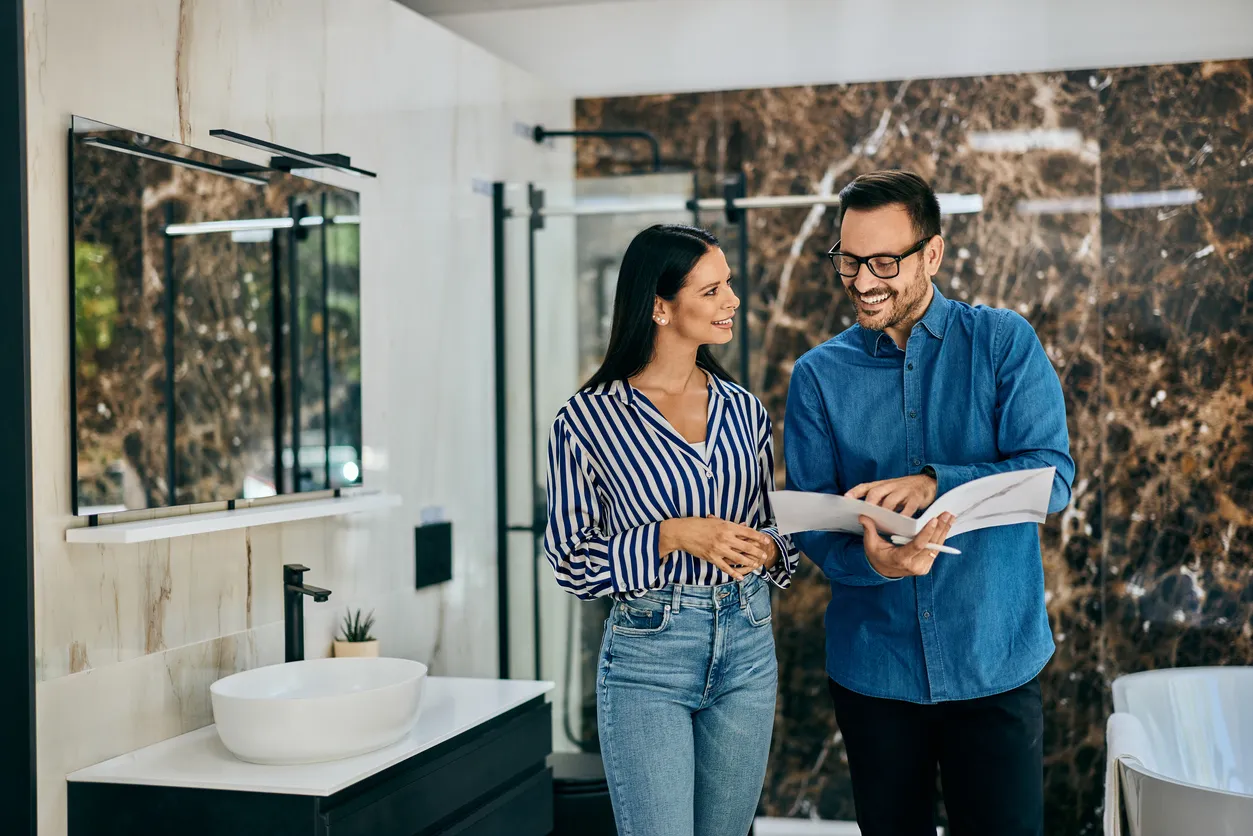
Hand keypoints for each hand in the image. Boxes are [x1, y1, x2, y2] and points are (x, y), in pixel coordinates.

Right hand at [659, 516, 774, 580]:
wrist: (682, 532)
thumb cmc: (698, 524)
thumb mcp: (715, 521)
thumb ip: (729, 525)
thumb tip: (743, 526)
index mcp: (726, 526)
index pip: (747, 532)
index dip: (758, 537)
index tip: (766, 540)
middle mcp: (724, 538)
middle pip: (746, 546)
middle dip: (757, 551)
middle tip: (764, 555)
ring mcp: (718, 549)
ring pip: (738, 558)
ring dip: (749, 562)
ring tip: (756, 565)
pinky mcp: (711, 558)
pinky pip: (725, 567)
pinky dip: (734, 573)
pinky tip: (740, 577)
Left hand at [846, 473, 937, 517]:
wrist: (927, 483)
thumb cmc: (904, 491)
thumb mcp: (889, 492)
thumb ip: (878, 501)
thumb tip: (864, 515)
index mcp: (882, 485)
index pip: (865, 486)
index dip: (855, 491)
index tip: (846, 498)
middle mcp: (891, 486)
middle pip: (876, 492)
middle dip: (868, 502)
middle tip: (864, 513)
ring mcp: (903, 490)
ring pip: (891, 500)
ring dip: (885, 511)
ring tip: (880, 522)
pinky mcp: (916, 497)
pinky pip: (909, 507)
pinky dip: (904, 515)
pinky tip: (900, 523)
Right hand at [860, 513, 955, 578]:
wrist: (883, 571)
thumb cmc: (877, 555)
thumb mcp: (870, 544)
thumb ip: (869, 530)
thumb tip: (863, 516)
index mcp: (900, 559)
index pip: (917, 545)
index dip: (927, 532)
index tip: (933, 519)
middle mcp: (914, 565)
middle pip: (931, 546)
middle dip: (940, 528)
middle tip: (947, 514)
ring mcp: (922, 567)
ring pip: (937, 547)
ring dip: (944, 531)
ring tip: (950, 517)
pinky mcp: (927, 565)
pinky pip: (936, 550)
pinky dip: (941, 536)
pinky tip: (946, 525)